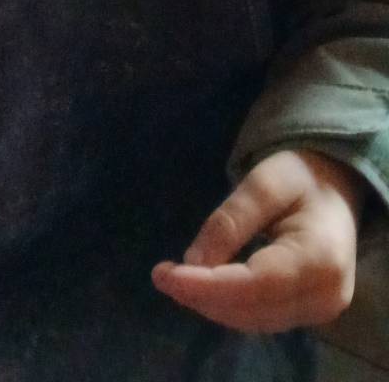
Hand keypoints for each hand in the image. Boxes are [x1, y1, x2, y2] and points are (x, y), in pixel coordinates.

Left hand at [152, 149, 365, 333]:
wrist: (336, 192)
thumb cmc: (300, 179)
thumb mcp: (263, 183)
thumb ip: (230, 220)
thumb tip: (193, 261)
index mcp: (320, 256)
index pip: (257, 283)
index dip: (208, 286)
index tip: (165, 275)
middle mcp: (326, 295)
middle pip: (253, 309)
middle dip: (202, 296)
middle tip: (161, 274)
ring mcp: (321, 310)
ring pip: (254, 320)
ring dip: (211, 305)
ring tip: (175, 280)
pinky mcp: (310, 314)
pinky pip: (262, 318)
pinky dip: (229, 306)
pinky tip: (203, 287)